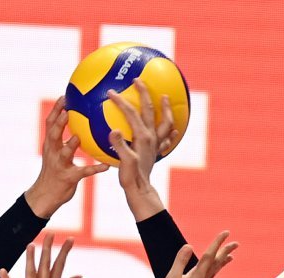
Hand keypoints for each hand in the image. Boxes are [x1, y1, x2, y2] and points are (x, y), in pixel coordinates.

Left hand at [0, 233, 80, 277]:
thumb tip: (79, 275)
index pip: (60, 267)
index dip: (65, 252)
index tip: (70, 239)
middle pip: (46, 267)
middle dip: (48, 249)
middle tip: (50, 233)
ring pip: (31, 274)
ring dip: (30, 260)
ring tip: (31, 245)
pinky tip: (1, 270)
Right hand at [25, 98, 110, 218]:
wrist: (46, 196)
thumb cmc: (54, 171)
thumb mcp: (55, 153)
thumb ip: (63, 139)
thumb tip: (78, 122)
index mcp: (50, 144)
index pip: (50, 124)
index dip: (55, 110)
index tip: (64, 96)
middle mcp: (52, 153)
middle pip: (53, 135)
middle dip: (59, 124)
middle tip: (66, 112)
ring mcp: (60, 166)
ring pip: (65, 153)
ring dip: (71, 145)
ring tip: (78, 137)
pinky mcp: (69, 178)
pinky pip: (84, 172)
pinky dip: (95, 168)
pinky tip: (107, 165)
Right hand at [106, 80, 178, 218]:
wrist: (141, 190)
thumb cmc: (130, 178)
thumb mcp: (122, 161)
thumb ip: (118, 145)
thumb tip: (113, 130)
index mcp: (142, 137)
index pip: (130, 113)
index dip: (120, 101)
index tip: (111, 92)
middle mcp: (151, 137)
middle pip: (149, 109)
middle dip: (143, 93)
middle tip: (138, 80)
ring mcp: (156, 143)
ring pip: (164, 121)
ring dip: (164, 108)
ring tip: (164, 97)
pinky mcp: (157, 151)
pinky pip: (166, 137)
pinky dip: (170, 130)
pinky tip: (172, 128)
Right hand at [153, 231, 237, 277]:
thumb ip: (180, 262)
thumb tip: (189, 246)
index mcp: (196, 277)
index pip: (209, 256)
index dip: (217, 243)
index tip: (226, 232)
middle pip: (216, 264)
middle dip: (225, 252)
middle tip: (236, 243)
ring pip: (214, 272)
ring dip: (222, 262)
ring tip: (231, 256)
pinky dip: (214, 273)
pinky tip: (212, 274)